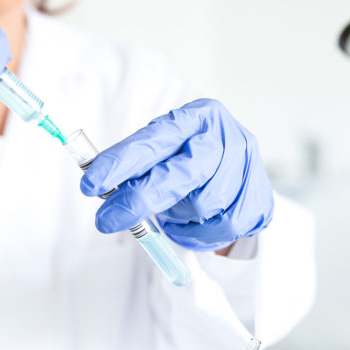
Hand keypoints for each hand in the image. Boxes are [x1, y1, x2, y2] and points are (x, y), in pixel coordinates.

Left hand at [80, 99, 273, 250]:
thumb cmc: (191, 161)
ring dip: (175, 217)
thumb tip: (101, 190)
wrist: (242, 174)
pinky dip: (198, 233)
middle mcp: (225, 137)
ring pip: (198, 206)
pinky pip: (219, 228)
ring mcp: (247, 167)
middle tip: (105, 220)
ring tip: (173, 212)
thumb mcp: (167, 151)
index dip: (120, 163)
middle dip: (138, 200)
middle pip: (177, 175)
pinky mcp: (260, 198)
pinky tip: (195, 223)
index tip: (89, 183)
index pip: (152, 140)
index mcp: (196, 116)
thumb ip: (141, 166)